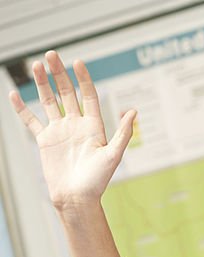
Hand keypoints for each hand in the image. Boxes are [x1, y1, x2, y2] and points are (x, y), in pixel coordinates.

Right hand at [8, 50, 135, 210]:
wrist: (77, 200)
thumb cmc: (97, 182)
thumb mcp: (113, 156)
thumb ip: (122, 133)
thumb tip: (133, 111)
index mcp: (94, 126)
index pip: (88, 95)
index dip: (83, 78)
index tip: (77, 62)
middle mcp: (76, 125)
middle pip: (66, 93)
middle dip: (59, 74)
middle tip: (51, 55)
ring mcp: (59, 131)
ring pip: (49, 101)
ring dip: (42, 83)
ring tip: (36, 65)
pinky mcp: (45, 140)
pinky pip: (31, 120)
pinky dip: (22, 108)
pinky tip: (15, 94)